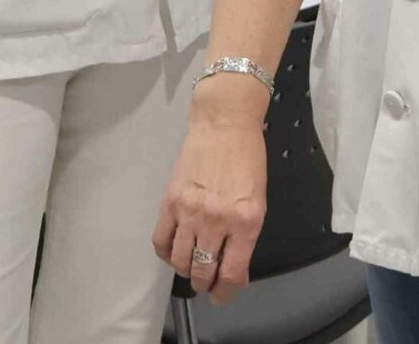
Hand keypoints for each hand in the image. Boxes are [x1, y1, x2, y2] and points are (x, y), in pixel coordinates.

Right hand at [153, 92, 268, 304]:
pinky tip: (175, 250)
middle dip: (205, 284)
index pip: (231, 274)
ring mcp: (190, 211)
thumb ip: (245, 236)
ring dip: (186, 271)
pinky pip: (161, 241)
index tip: (223, 294)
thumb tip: (233, 268)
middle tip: (207, 282)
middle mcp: (216, 220)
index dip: (226, 293)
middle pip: (202, 272)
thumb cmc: (247, 159)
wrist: (224, 124)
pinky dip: (166, 253)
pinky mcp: (169, 201)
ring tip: (191, 267)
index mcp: (246, 221)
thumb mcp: (258, 201)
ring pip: (180, 261)